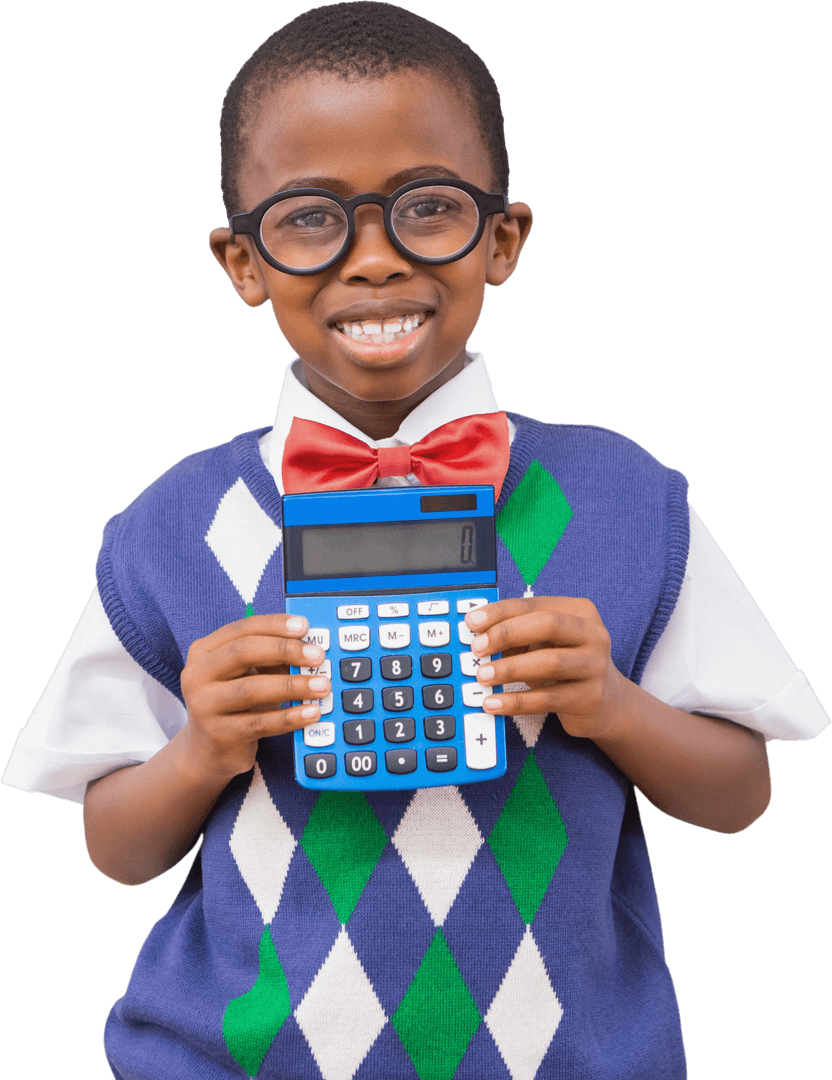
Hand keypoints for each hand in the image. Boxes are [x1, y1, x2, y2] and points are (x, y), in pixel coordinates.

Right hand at [180, 614, 328, 780]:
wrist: (209, 750)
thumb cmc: (235, 702)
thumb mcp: (247, 674)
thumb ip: (271, 658)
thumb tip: (310, 649)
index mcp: (204, 651)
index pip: (242, 629)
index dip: (274, 625)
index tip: (304, 626)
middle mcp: (197, 675)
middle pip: (242, 652)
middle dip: (284, 650)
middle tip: (317, 656)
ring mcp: (204, 706)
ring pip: (251, 689)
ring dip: (292, 685)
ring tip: (321, 685)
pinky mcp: (219, 735)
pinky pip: (260, 723)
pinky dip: (289, 717)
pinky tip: (311, 713)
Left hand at [466, 597, 624, 740]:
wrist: (607, 704)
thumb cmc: (566, 666)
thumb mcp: (544, 645)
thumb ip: (517, 637)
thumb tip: (477, 637)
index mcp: (579, 611)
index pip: (534, 604)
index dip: (500, 612)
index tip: (471, 622)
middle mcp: (593, 634)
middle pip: (548, 625)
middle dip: (507, 633)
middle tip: (477, 647)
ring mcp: (595, 666)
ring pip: (549, 663)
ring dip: (510, 668)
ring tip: (482, 676)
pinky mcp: (590, 698)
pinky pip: (548, 699)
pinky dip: (516, 702)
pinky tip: (494, 703)